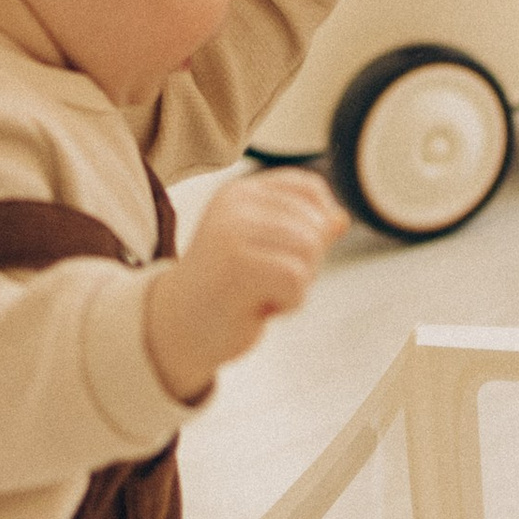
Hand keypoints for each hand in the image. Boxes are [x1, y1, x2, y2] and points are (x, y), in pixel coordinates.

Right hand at [145, 167, 341, 402]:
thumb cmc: (226, 290)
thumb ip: (304, 231)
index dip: (318, 225)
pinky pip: (297, 280)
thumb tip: (342, 219)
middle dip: (306, 264)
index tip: (284, 254)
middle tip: (264, 282)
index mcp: (242, 192)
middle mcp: (236, 204)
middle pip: (316, 225)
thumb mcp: (267, 251)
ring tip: (259, 292)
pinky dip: (288, 302)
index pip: (310, 189)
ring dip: (297, 284)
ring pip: (310, 250)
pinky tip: (258, 307)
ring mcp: (233, 231)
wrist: (176, 329)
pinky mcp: (237, 265)